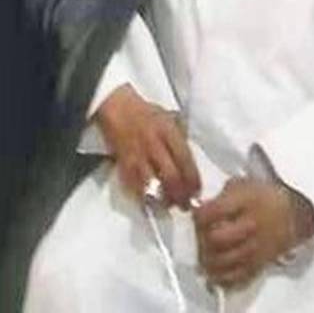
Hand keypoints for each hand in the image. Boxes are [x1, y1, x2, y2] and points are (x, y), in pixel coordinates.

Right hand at [94, 84, 200, 208]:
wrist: (117, 107)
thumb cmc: (146, 113)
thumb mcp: (169, 118)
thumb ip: (180, 138)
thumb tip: (191, 163)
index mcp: (168, 131)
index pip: (185, 160)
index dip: (193, 179)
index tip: (197, 191)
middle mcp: (154, 145)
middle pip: (171, 176)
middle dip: (180, 195)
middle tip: (186, 205)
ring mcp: (137, 156)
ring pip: (152, 185)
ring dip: (163, 200)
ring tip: (169, 205)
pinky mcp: (123, 164)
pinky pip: (134, 186)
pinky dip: (143, 197)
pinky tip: (150, 202)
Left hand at [193, 177, 313, 289]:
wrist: (293, 214)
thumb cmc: (265, 197)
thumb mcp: (241, 184)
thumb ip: (219, 196)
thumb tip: (198, 207)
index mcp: (244, 203)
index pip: (212, 213)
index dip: (198, 215)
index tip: (197, 215)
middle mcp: (250, 226)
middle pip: (215, 239)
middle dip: (201, 238)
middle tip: (200, 236)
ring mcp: (254, 247)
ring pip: (223, 262)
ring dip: (208, 260)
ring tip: (204, 255)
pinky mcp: (258, 264)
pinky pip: (236, 277)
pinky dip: (222, 277)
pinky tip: (215, 272)